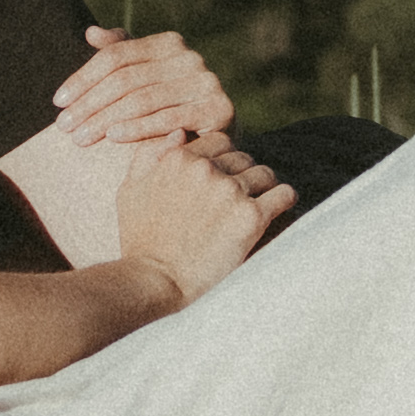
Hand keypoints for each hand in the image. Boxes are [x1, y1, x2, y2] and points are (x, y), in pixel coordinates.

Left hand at [48, 25, 234, 152]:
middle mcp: (190, 57)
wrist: (214, 139)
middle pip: (126, 79)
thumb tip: (90, 32)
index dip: (83, 77)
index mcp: (169, 43)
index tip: (58, 101)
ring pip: (142, 100)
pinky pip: (167, 119)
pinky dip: (137, 129)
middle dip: (89, 104)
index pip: (116, 56)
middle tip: (63, 127)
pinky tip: (113, 138)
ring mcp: (206, 82)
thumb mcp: (143, 77)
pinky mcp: (218, 109)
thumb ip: (120, 53)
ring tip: (79, 138)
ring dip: (105, 120)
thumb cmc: (169, 107)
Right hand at [114, 129, 287, 304]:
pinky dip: (285, 200)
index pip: (219, 142)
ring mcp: (230, 191)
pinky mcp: (251, 217)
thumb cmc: (139, 241)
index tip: (225, 178)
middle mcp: (206, 169)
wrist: (155, 282)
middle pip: (244, 158)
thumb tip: (180, 133)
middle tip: (243, 197)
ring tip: (262, 203)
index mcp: (180, 159)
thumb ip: (148, 156)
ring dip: (265, 188)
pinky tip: (281, 208)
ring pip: (265, 174)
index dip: (224, 160)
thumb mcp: (129, 192)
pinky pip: (283, 195)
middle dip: (244, 175)